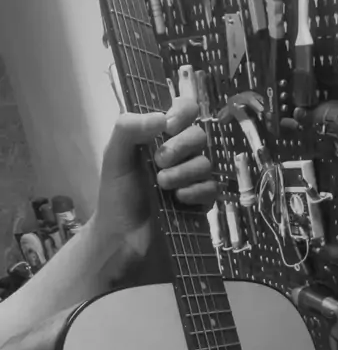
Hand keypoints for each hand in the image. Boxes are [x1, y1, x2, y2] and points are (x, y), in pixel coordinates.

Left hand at [91, 99, 216, 262]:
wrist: (123, 239)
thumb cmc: (117, 197)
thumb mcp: (114, 157)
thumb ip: (129, 129)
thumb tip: (162, 117)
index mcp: (158, 138)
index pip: (184, 110)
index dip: (183, 113)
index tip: (169, 126)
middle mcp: (178, 154)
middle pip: (199, 135)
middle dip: (180, 147)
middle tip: (159, 162)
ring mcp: (191, 178)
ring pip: (206, 163)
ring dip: (183, 173)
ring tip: (162, 187)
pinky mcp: (201, 201)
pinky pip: (212, 188)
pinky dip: (195, 192)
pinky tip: (178, 200)